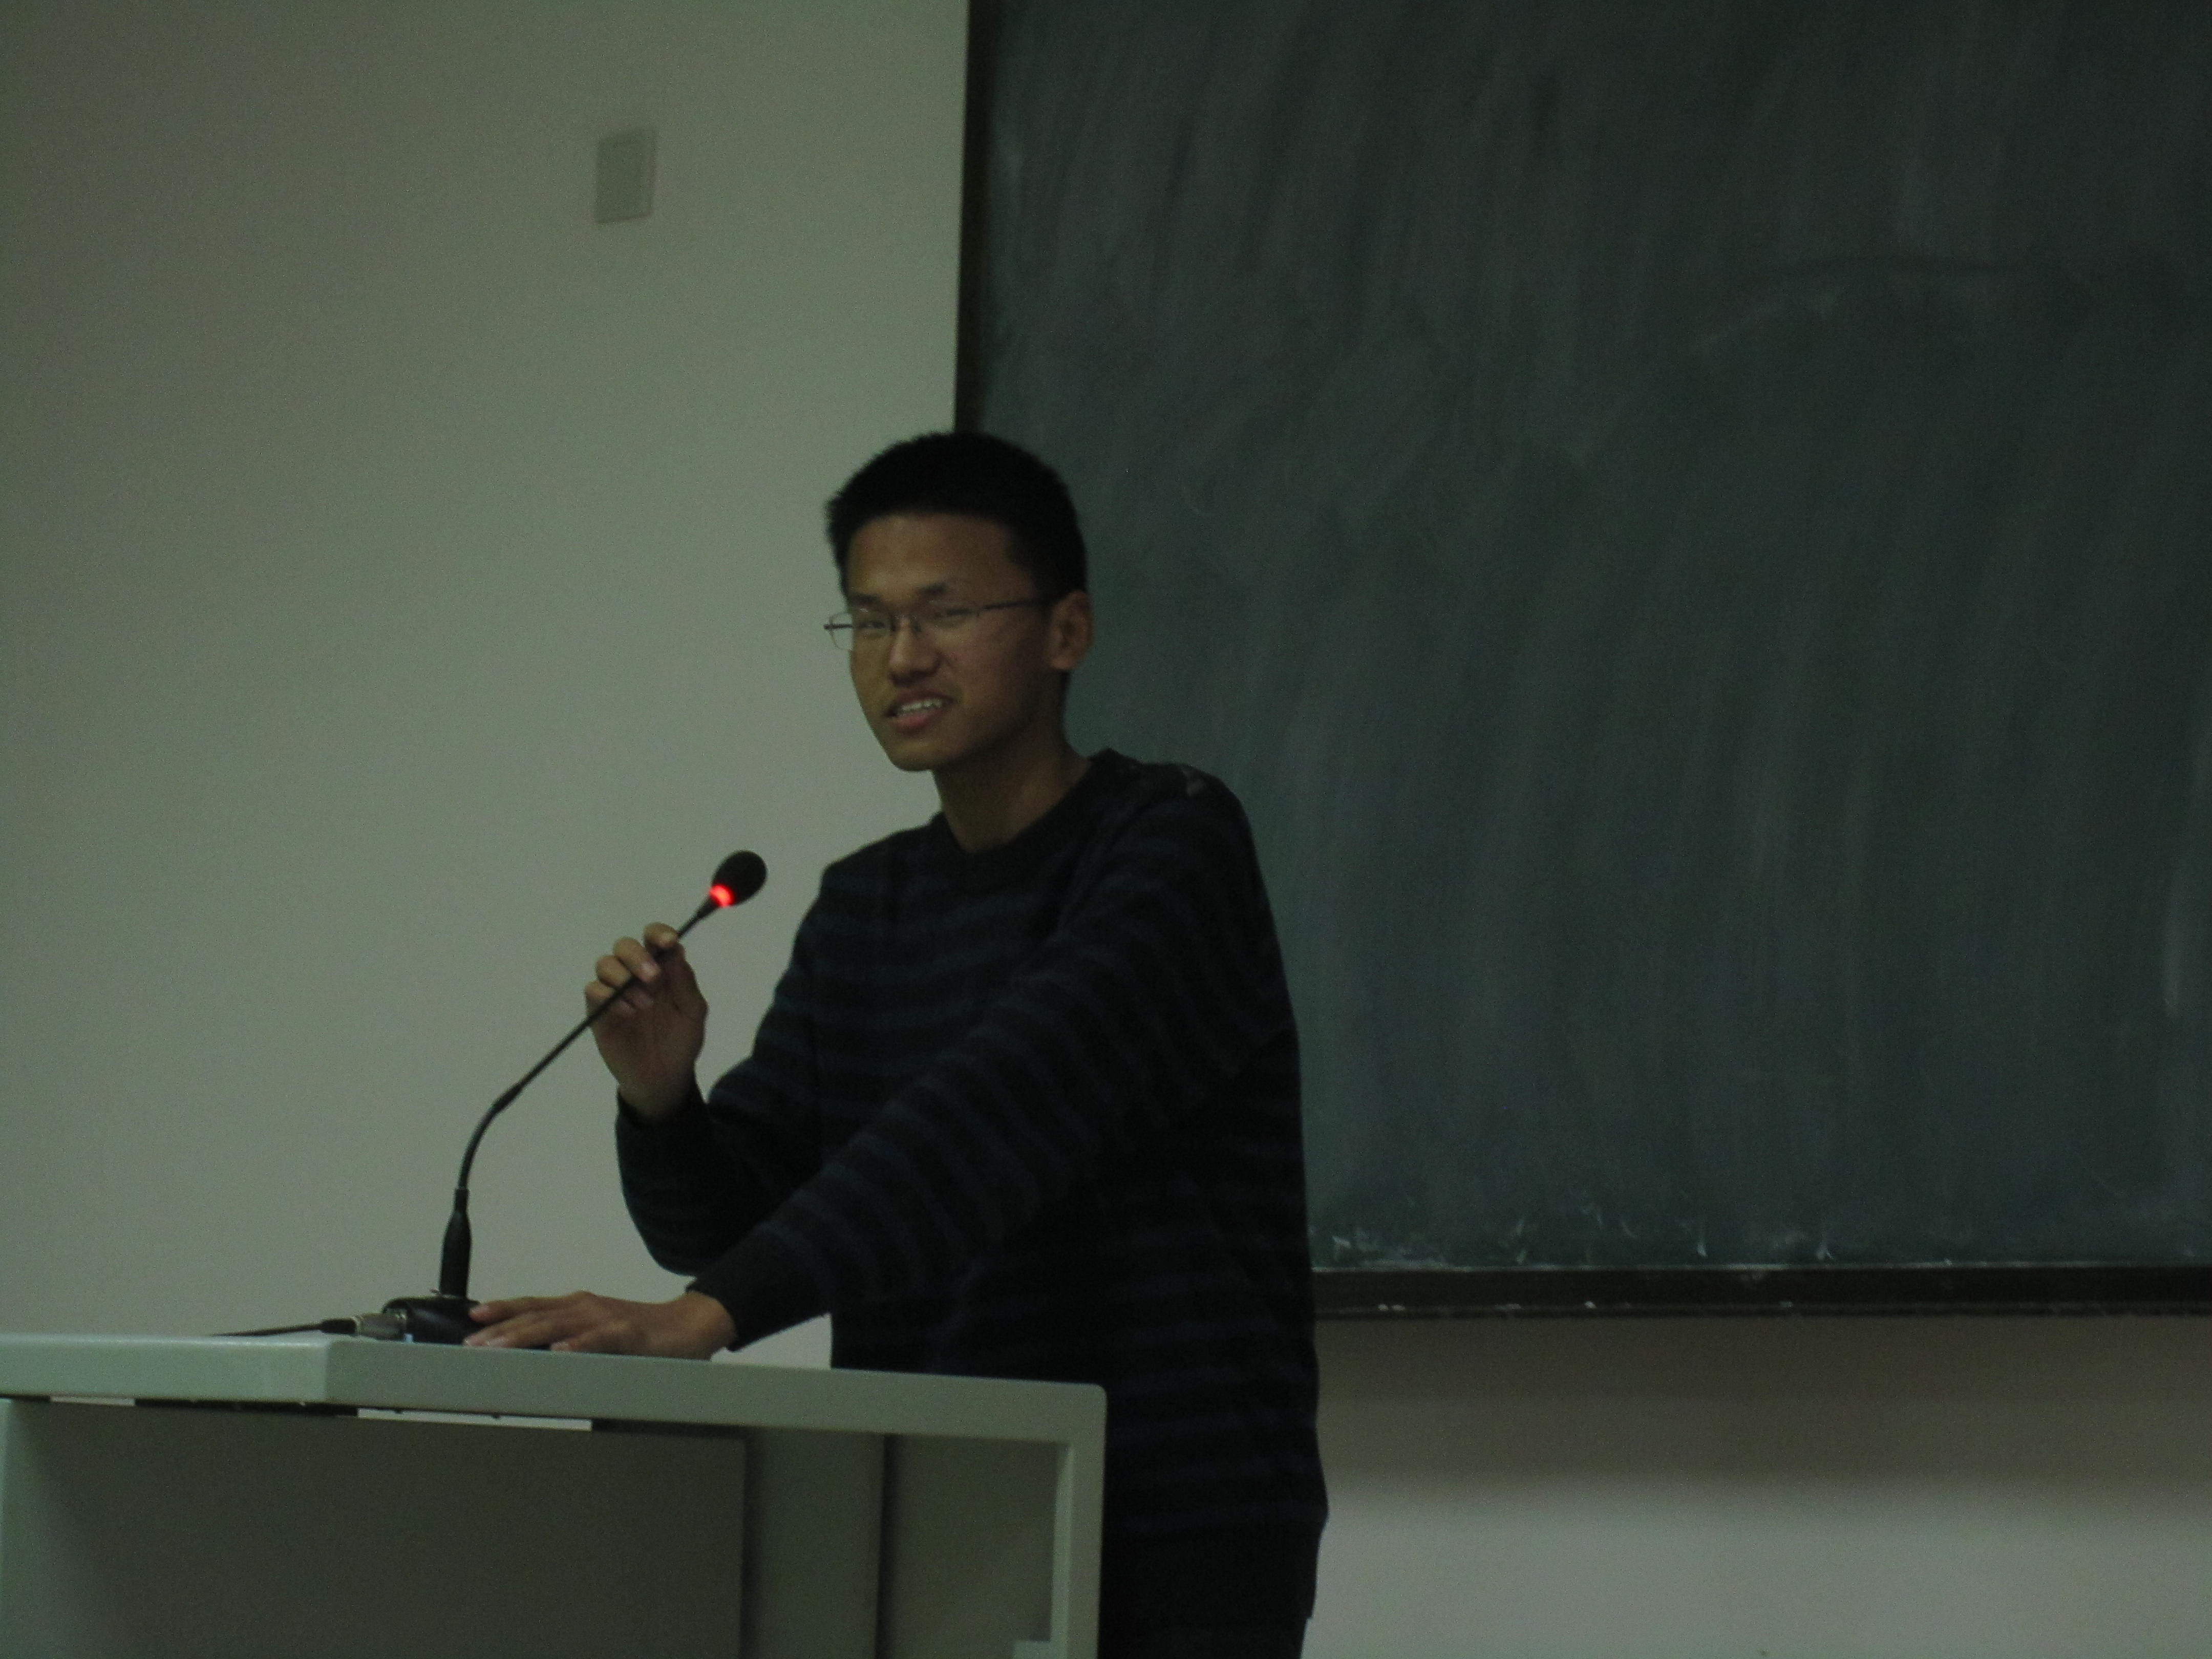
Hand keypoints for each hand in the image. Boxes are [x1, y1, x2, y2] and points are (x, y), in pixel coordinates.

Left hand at [463, 1289, 735, 1356]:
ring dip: (524, 1335)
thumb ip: (570, 1340)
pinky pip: (599, 1339)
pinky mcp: (629, 1333)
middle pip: (536, 1316)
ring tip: (497, 1347)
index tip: (472, 1319)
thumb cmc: (643, 1333)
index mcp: (578, 1307)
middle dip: (501, 1330)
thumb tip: (536, 1356)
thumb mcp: (599, 1334)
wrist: (692, 1324)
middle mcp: (588, 1307)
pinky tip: (559, 1352)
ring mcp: (607, 1318)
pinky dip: (578, 1345)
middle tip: (471, 1343)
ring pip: (558, 1326)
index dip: (502, 1310)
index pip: (532, 1306)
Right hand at [588, 922, 706, 1118]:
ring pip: (605, 963)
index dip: (658, 933)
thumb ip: (684, 981)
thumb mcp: (692, 1012)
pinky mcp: (598, 1011)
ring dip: (624, 978)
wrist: (663, 1077)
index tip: (668, 941)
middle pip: (625, 945)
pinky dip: (609, 996)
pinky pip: (593, 989)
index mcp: (662, 969)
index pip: (654, 938)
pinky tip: (628, 1014)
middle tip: (653, 978)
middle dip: (638, 956)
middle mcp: (635, 974)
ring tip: (643, 1005)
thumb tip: (676, 950)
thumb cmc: (681, 1041)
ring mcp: (615, 991)